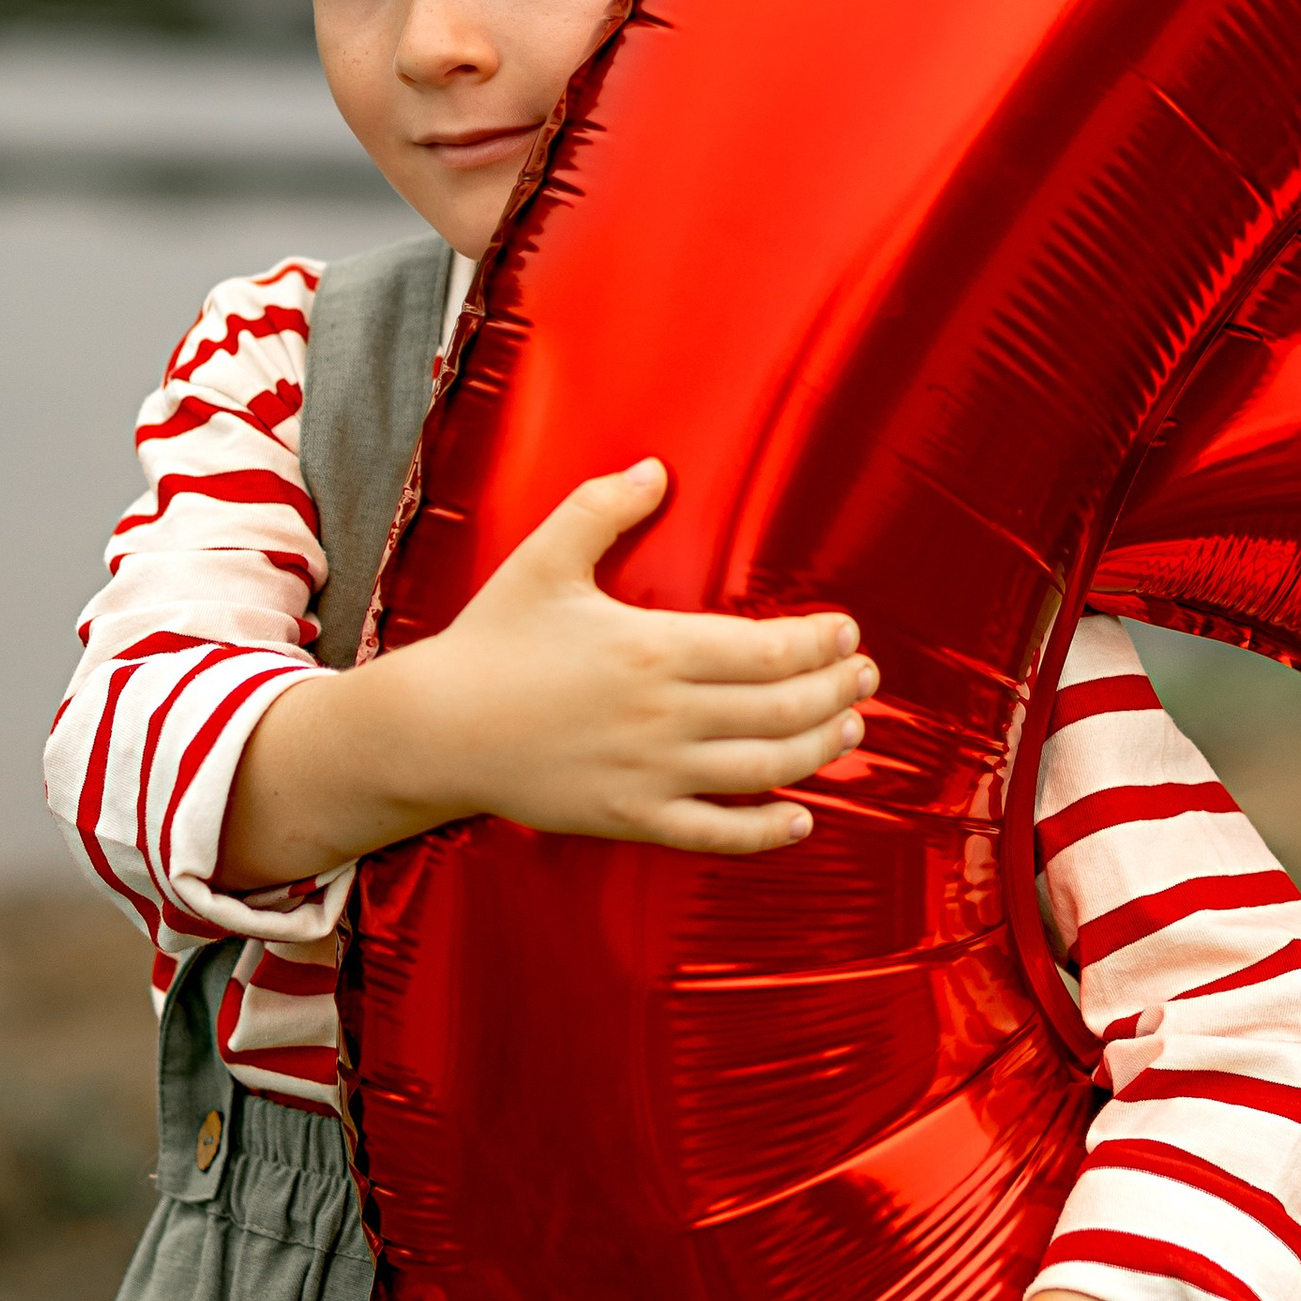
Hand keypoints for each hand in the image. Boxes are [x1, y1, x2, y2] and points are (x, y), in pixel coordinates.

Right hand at [401, 459, 874, 852]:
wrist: (434, 729)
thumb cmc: (492, 641)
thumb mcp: (545, 559)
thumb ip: (603, 508)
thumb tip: (657, 468)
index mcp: (653, 648)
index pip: (765, 650)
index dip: (819, 645)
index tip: (848, 634)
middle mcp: (663, 716)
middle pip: (780, 709)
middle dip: (836, 692)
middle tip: (866, 678)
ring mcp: (650, 773)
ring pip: (762, 769)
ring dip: (818, 750)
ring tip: (849, 730)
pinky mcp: (630, 818)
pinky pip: (715, 832)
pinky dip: (766, 829)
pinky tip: (801, 817)